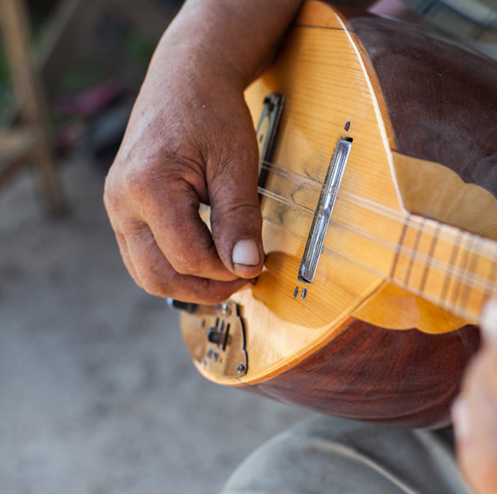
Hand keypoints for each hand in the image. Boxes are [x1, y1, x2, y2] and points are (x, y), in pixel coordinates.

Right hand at [104, 59, 261, 303]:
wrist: (186, 80)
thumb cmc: (211, 113)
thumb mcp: (236, 165)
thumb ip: (239, 219)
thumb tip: (246, 266)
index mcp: (146, 187)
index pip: (188, 256)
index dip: (227, 271)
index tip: (258, 266)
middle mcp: (121, 201)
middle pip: (157, 276)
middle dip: (206, 289)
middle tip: (245, 281)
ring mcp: (116, 207)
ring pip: (146, 273)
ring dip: (189, 284)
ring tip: (229, 273)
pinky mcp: (123, 210)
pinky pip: (144, 256)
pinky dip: (175, 266)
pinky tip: (209, 259)